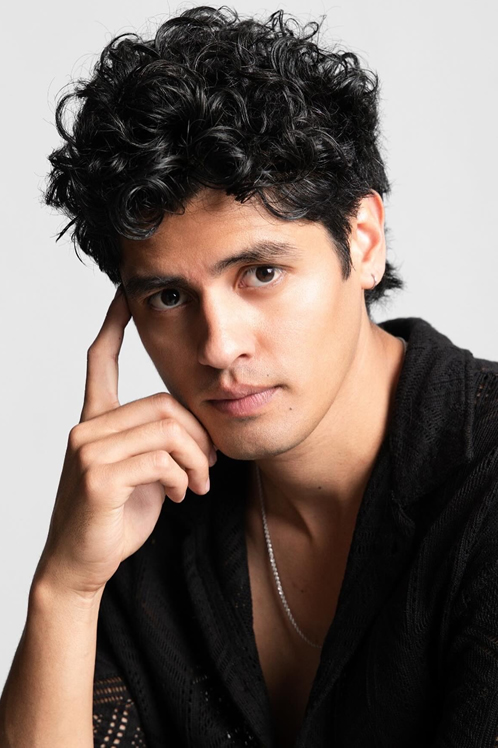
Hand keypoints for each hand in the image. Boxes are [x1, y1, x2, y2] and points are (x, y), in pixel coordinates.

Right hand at [34, 287, 216, 599]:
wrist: (81, 563)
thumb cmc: (114, 517)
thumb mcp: (142, 473)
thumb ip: (158, 444)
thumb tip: (193, 434)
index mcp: (94, 421)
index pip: (98, 361)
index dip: (112, 326)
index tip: (123, 295)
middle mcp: (86, 428)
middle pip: (163, 404)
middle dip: (198, 434)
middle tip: (210, 464)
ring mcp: (88, 450)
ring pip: (167, 429)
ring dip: (196, 459)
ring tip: (198, 483)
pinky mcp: (98, 476)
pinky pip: (161, 459)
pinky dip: (184, 477)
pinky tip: (182, 494)